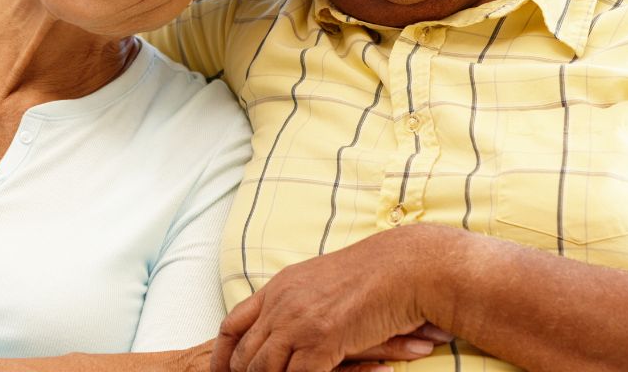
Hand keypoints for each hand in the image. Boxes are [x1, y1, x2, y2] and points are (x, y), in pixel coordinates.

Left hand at [212, 225, 449, 371]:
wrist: (405, 267)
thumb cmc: (374, 275)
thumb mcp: (322, 281)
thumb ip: (298, 300)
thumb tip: (285, 324)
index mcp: (279, 287)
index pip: (233, 324)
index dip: (222, 355)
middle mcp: (282, 304)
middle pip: (245, 354)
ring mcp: (300, 323)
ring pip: (264, 370)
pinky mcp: (322, 341)